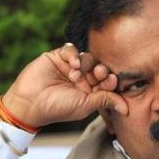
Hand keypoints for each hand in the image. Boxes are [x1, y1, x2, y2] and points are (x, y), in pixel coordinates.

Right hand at [0, 43, 127, 127]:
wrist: (30, 103)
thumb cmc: (58, 108)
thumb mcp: (85, 105)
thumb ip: (105, 100)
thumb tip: (127, 109)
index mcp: (90, 91)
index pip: (106, 82)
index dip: (111, 80)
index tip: (111, 80)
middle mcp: (82, 78)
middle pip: (99, 67)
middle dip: (102, 70)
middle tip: (100, 73)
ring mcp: (70, 67)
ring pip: (87, 57)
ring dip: (87, 64)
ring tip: (77, 75)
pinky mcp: (57, 57)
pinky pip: (71, 49)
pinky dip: (74, 54)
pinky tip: (72, 64)